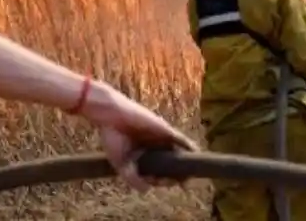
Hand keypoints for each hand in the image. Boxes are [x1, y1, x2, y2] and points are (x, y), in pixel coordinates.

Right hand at [79, 81, 198, 190]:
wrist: (110, 116)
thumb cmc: (112, 137)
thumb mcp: (120, 163)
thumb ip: (132, 178)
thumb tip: (146, 189)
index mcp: (142, 155)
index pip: (156, 172)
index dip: (160, 180)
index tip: (158, 184)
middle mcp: (153, 147)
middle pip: (170, 164)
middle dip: (176, 176)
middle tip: (183, 185)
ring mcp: (160, 138)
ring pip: (178, 153)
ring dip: (185, 164)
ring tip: (190, 177)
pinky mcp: (165, 130)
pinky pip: (181, 140)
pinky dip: (189, 148)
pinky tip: (196, 157)